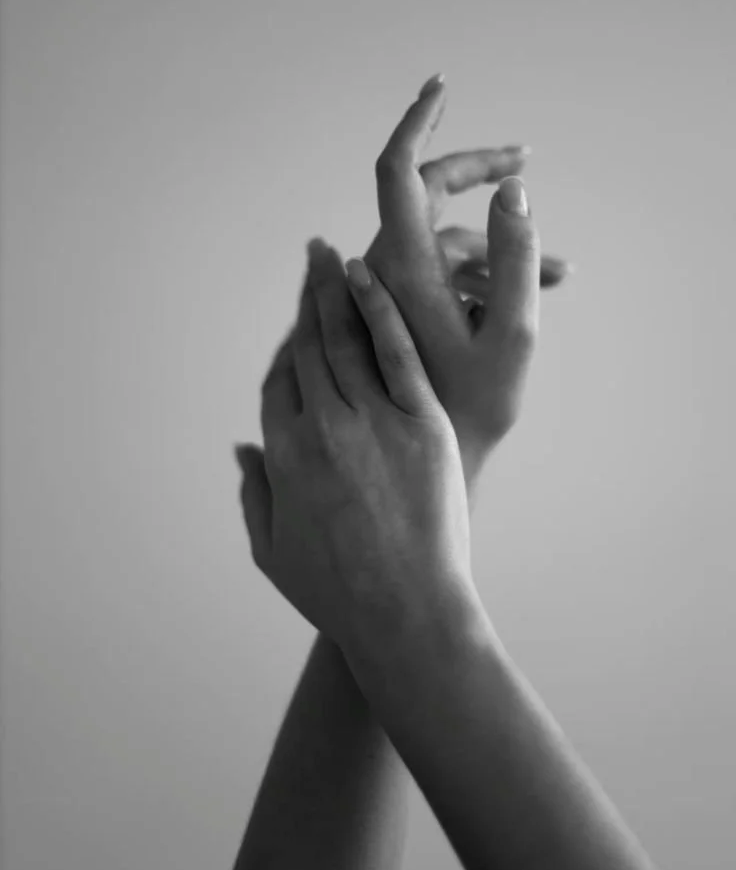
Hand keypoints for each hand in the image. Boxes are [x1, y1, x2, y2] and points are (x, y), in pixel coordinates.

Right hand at [236, 239, 474, 653]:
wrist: (407, 615)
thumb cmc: (340, 594)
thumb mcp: (274, 553)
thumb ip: (253, 496)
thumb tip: (240, 451)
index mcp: (283, 458)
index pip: (278, 381)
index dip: (286, 344)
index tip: (296, 320)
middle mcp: (321, 430)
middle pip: (309, 348)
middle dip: (307, 297)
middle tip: (312, 255)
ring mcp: (372, 422)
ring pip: (346, 340)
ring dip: (335, 290)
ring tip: (332, 254)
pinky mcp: (421, 423)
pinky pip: (396, 353)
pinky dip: (380, 310)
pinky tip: (371, 278)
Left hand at [362, 75, 546, 487]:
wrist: (427, 464)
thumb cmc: (471, 408)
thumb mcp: (513, 333)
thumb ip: (516, 256)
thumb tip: (514, 190)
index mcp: (400, 268)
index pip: (398, 170)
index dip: (419, 120)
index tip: (443, 84)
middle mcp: (385, 272)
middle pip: (427, 194)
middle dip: (481, 175)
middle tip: (526, 161)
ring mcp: (391, 293)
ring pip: (446, 240)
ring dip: (501, 247)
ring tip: (564, 273)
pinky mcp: (402, 312)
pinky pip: (443, 273)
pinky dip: (486, 274)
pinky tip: (532, 291)